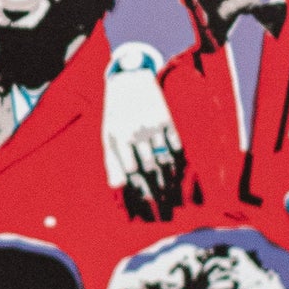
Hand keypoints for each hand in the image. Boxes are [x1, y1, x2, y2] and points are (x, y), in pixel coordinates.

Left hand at [103, 67, 185, 220]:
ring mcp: (153, 126)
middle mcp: (136, 132)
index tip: (145, 207)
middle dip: (157, 191)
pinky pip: (176, 145)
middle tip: (163, 209)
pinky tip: (181, 175)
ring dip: (171, 181)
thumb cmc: (115, 113)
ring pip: (165, 159)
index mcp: (119, 137)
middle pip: (150, 169)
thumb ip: (111, 161)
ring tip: (173, 197)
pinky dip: (180, 162)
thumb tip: (116, 188)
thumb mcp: (108, 134)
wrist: (129, 80)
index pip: (131, 172)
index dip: (139, 190)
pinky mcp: (167, 119)